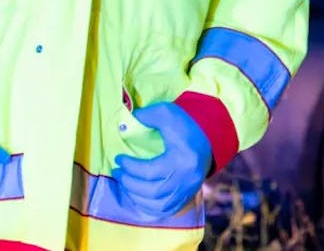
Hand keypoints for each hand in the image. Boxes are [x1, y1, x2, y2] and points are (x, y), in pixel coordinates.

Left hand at [111, 102, 213, 217]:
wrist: (207, 144)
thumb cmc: (185, 128)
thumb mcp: (169, 113)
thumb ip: (149, 115)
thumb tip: (131, 120)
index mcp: (182, 160)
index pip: (150, 171)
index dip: (130, 167)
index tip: (118, 158)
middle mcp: (185, 181)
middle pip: (152, 191)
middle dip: (129, 183)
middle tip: (117, 172)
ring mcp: (185, 192)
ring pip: (157, 204)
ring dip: (135, 196)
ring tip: (124, 182)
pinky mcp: (184, 198)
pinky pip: (163, 211)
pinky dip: (147, 206)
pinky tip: (136, 196)